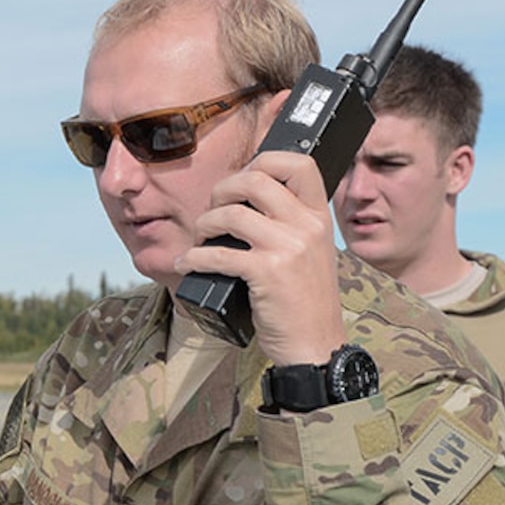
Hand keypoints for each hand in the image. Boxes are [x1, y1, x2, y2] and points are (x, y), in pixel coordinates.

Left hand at [178, 149, 344, 366]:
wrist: (316, 344)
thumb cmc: (306, 300)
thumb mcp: (311, 252)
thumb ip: (288, 223)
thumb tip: (242, 200)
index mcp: (319, 217)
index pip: (299, 163)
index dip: (264, 160)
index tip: (242, 178)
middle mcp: (307, 225)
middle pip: (254, 179)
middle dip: (221, 191)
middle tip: (213, 211)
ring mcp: (288, 247)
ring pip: (229, 213)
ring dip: (203, 225)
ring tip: (200, 241)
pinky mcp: (267, 272)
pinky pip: (215, 254)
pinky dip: (191, 258)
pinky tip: (186, 264)